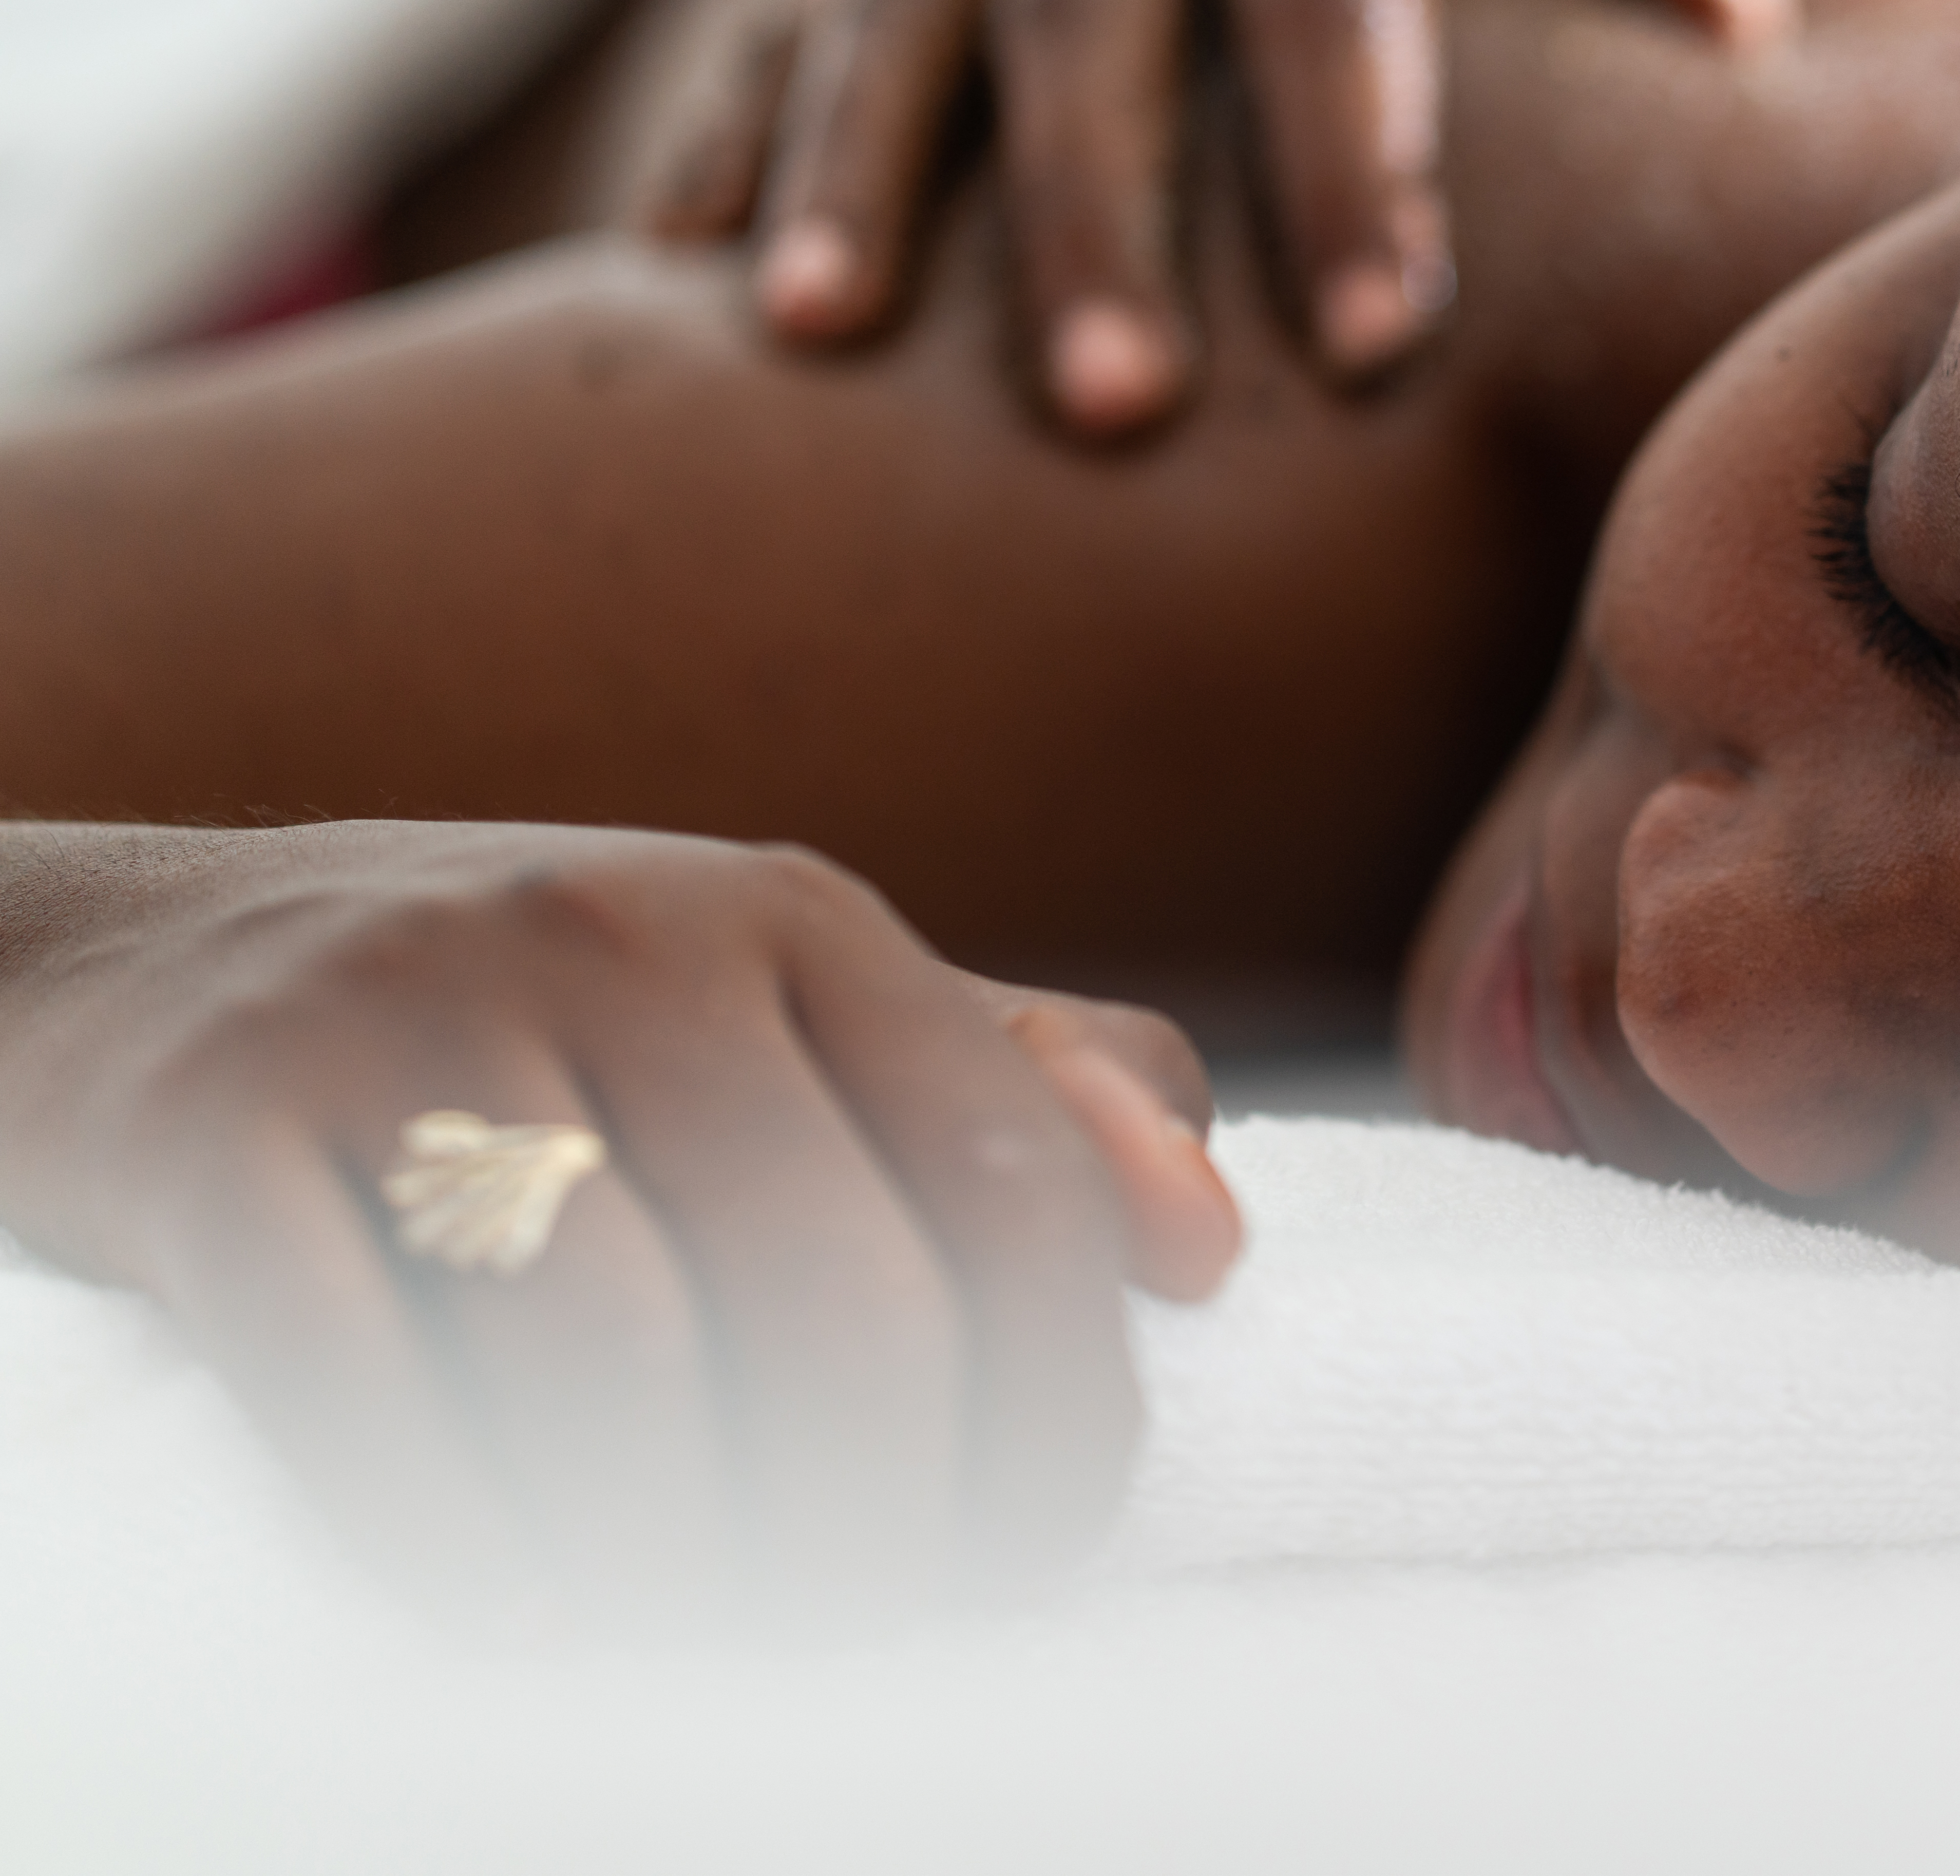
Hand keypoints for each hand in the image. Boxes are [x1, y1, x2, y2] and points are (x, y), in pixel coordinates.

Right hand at [0, 821, 1240, 1623]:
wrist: (137, 954)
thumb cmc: (540, 1028)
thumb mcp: (791, 1009)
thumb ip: (1025, 1100)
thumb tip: (1209, 1246)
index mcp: (800, 918)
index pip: (1017, 1190)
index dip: (1059, 1417)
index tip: (1033, 1566)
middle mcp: (624, 935)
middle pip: (841, 1298)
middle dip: (882, 1527)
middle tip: (866, 1640)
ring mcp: (405, 1020)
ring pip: (620, 1361)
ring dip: (687, 1564)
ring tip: (713, 1654)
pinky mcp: (209, 1133)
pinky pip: (367, 1392)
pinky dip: (468, 1550)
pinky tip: (532, 1627)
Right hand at [639, 0, 1799, 428]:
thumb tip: (1740, 4)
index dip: (1358, 159)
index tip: (1389, 336)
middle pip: (1093, 15)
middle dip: (1091, 212)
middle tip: (1114, 411)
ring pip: (893, 10)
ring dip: (851, 172)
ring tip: (815, 345)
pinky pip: (778, 17)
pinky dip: (722, 137)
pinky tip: (672, 284)